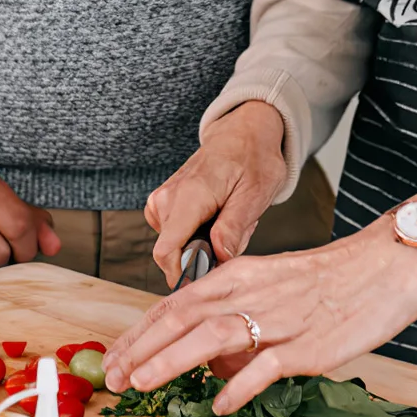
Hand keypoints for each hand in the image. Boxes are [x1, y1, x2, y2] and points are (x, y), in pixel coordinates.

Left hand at [106, 172, 416, 413]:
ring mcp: (279, 318)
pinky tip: (220, 405)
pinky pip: (269, 365)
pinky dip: (241, 385)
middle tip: (112, 376)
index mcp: (238, 277)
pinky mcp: (311, 344)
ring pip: (212, 336)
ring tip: (141, 383)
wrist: (386, 264)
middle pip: (181, 317)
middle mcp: (250, 293)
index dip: (139, 331)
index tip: (113, 356)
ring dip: (171, 361)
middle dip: (140, 347)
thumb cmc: (329, 279)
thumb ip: (237, 317)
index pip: (175, 303)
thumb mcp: (271, 287)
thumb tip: (208, 361)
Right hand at [144, 101, 287, 281]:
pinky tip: (216, 219)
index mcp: (189, 196)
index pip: (166, 250)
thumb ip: (233, 228)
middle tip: (235, 237)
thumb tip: (218, 258)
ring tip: (230, 222)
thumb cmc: (253, 159)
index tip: (207, 283)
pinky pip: (175, 234)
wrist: (243, 133)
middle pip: (172, 252)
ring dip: (202, 245)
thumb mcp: (255, 194)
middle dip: (203, 257)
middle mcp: (167, 198)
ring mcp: (162, 199)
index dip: (182, 276)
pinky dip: (197, 235)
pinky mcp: (163, 202)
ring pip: (175, 245)